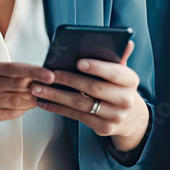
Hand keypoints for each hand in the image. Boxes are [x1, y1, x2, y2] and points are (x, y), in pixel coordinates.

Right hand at [0, 60, 55, 130]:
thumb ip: (3, 73)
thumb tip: (33, 74)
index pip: (13, 68)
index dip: (34, 71)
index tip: (49, 75)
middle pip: (16, 85)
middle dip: (35, 86)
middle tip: (47, 87)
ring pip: (14, 101)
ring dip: (30, 100)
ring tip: (37, 98)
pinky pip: (8, 114)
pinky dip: (21, 110)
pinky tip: (25, 107)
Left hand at [32, 40, 150, 151]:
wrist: (130, 117)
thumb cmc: (119, 87)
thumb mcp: (122, 72)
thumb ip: (119, 57)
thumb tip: (126, 40)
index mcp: (130, 81)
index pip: (114, 73)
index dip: (96, 67)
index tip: (79, 62)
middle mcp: (125, 100)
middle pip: (93, 88)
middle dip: (69, 80)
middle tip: (50, 74)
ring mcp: (114, 116)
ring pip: (81, 104)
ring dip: (57, 96)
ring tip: (38, 89)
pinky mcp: (103, 128)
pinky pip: (77, 116)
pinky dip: (58, 109)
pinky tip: (45, 102)